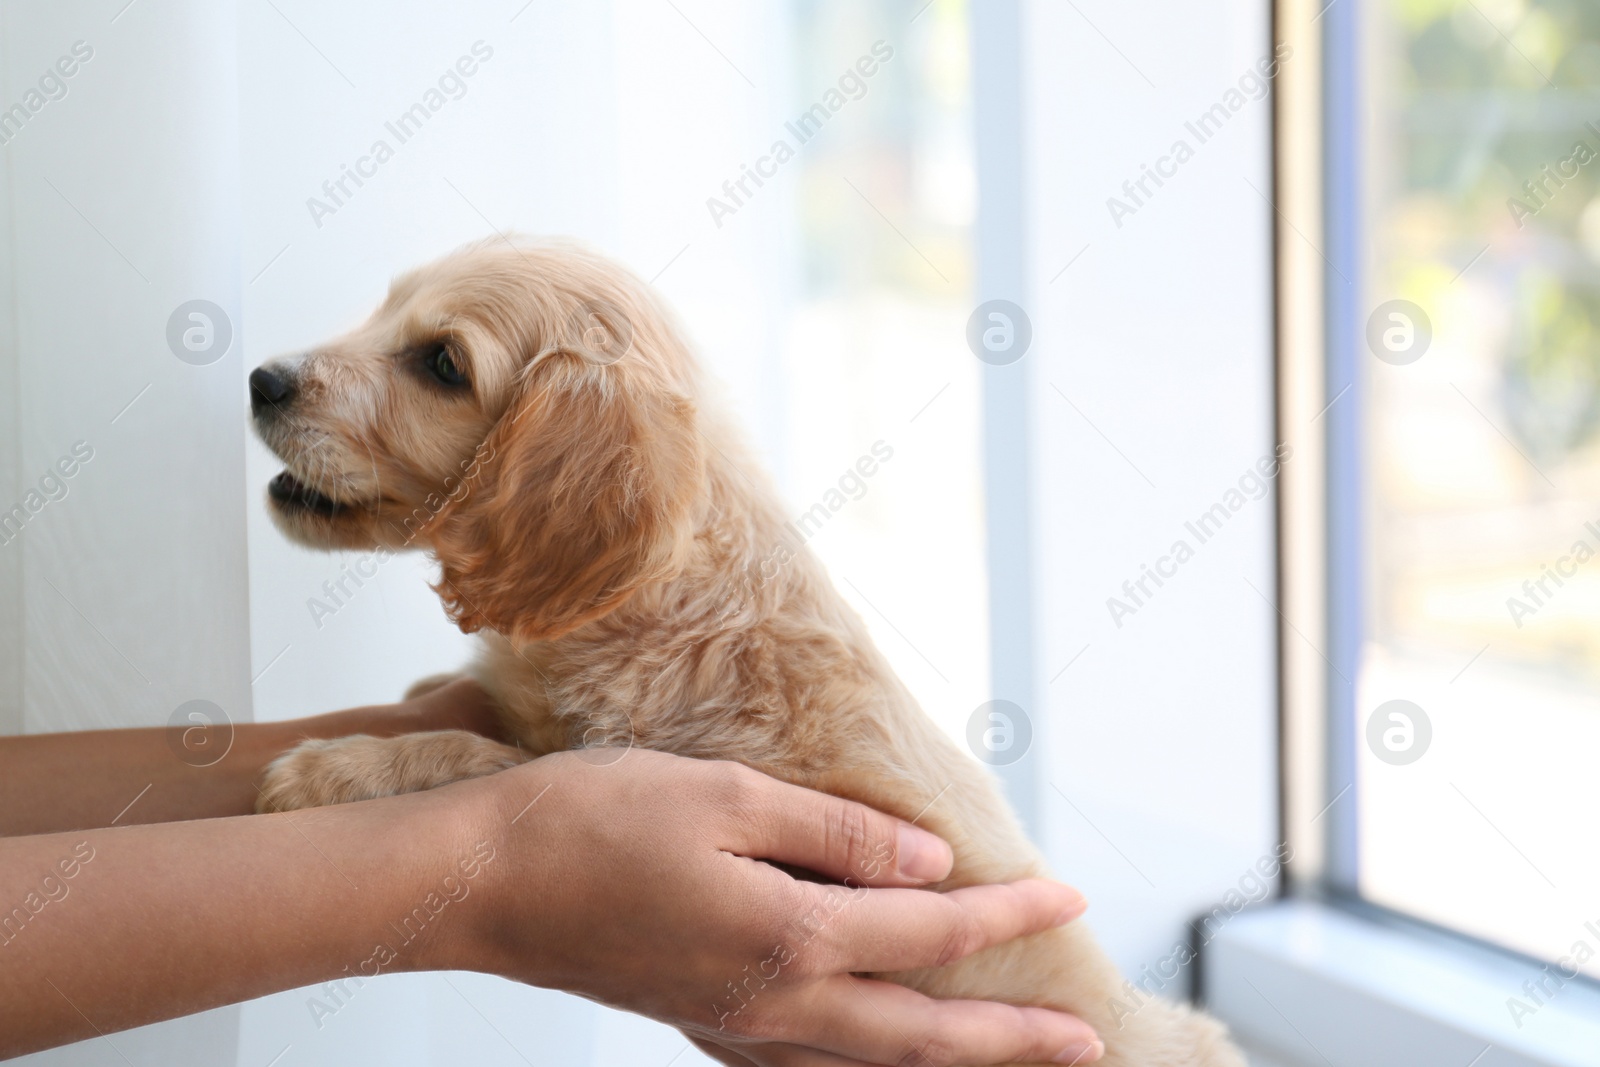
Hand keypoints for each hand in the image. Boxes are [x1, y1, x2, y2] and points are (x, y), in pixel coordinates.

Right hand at [446, 750, 1102, 1065]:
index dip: (1007, 913)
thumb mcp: (730, 798)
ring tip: (1001, 1056)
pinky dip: (864, 1061)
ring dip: (946, 1061)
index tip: (1070, 899)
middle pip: (919, 1033)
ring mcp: (734, 1022)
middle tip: (1082, 1045)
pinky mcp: (699, 1019)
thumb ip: (840, 835)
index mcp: (790, 936)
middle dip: (1009, 1040)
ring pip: (868, 1060)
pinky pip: (807, 1059)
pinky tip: (874, 1052)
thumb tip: (929, 863)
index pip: (929, 927)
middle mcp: (773, 1000)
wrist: (483, 881)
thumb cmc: (595, 822)